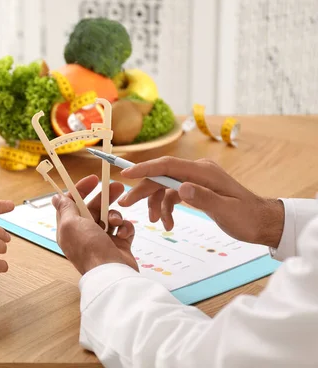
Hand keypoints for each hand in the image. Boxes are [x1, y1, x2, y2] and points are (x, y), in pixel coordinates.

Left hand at [52, 175, 136, 274]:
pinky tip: (123, 234)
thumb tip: (56, 198)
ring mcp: (102, 239)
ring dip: (115, 216)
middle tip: (117, 186)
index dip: (81, 189)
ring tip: (116, 223)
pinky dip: (125, 228)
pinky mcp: (119, 245)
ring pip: (111, 217)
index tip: (94, 179)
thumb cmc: (89, 248)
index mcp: (69, 228)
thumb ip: (66, 208)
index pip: (72, 203)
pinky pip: (123, 229)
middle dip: (105, 197)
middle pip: (94, 207)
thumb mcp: (71, 224)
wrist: (111, 272)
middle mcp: (84, 233)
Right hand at [118, 157, 283, 247]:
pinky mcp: (196, 189)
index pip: (167, 165)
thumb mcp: (226, 211)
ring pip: (164, 186)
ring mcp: (196, 180)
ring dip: (156, 204)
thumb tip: (180, 189)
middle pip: (161, 176)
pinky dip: (166, 208)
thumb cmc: (248, 217)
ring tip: (157, 222)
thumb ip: (203, 198)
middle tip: (125, 204)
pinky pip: (172, 194)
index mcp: (203, 171)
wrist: (262, 222)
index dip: (144, 168)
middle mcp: (197, 171)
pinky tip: (168, 223)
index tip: (125, 174)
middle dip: (142, 190)